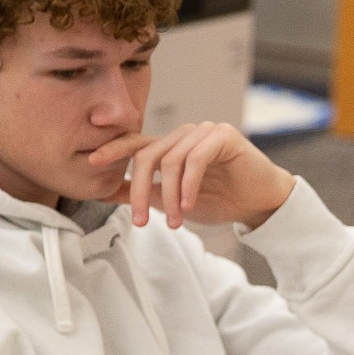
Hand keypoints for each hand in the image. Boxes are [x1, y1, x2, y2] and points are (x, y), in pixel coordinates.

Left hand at [88, 122, 296, 229]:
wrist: (262, 202)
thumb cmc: (223, 200)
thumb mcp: (175, 201)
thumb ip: (145, 193)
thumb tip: (107, 191)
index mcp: (172, 146)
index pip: (136, 143)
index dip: (113, 150)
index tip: (92, 163)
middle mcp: (185, 134)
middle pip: (148, 155)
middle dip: (139, 190)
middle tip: (139, 221)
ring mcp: (204, 132)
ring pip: (171, 161)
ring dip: (170, 196)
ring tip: (174, 222)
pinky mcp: (224, 136)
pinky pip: (195, 159)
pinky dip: (189, 185)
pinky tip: (190, 206)